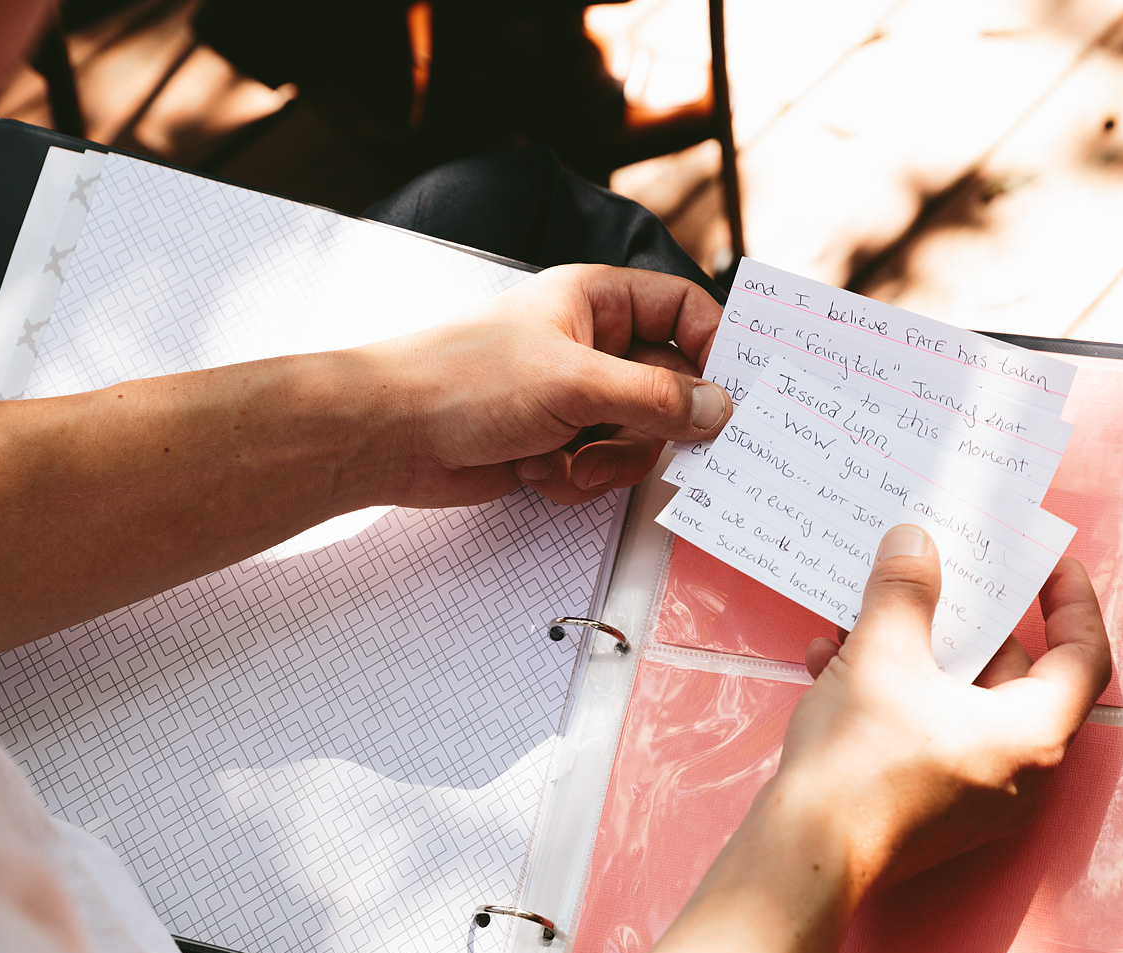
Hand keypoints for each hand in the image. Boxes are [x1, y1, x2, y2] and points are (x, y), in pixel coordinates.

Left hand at [358, 263, 730, 506]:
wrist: (388, 437)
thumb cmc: (464, 381)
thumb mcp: (575, 385)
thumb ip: (657, 397)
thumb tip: (721, 409)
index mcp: (598, 302)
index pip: (684, 312)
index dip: (715, 349)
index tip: (734, 394)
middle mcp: (593, 346)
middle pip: (671, 387)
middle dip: (652, 427)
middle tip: (642, 443)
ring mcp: (576, 398)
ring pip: (640, 438)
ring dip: (609, 462)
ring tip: (569, 463)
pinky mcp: (559, 444)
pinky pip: (604, 468)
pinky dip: (577, 479)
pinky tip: (534, 471)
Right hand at [779, 524, 1111, 891]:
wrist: (805, 855)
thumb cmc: (860, 761)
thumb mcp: (883, 654)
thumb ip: (906, 589)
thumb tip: (916, 542)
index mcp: (1032, 734)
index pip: (1085, 656)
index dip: (1073, 602)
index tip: (1052, 564)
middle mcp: (1019, 773)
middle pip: (1012, 675)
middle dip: (967, 622)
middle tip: (940, 576)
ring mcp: (976, 796)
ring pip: (959, 701)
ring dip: (915, 653)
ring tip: (865, 617)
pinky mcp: (933, 809)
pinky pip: (928, 733)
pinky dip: (893, 695)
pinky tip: (833, 664)